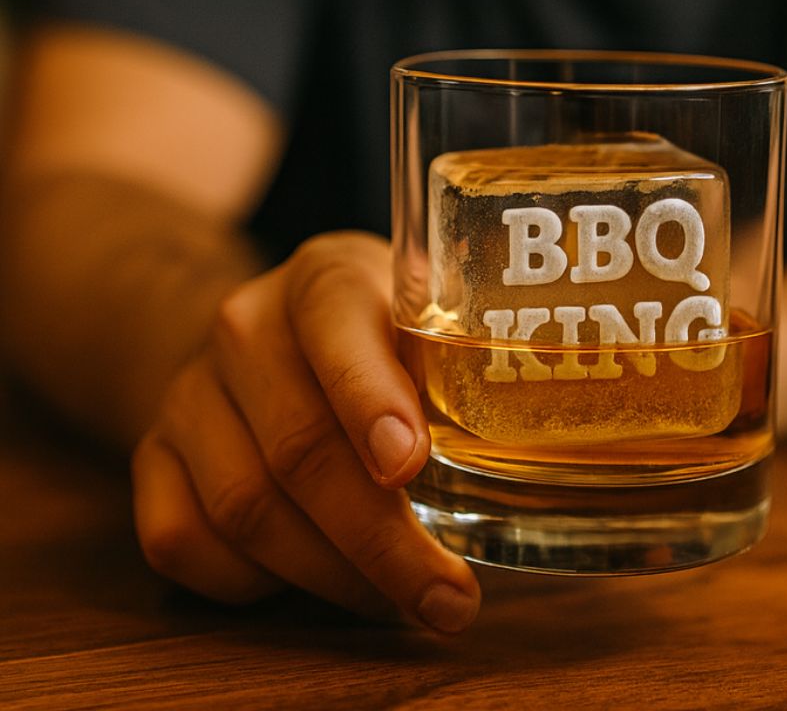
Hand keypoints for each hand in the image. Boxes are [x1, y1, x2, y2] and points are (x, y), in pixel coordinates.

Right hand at [130, 231, 479, 632]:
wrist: (259, 333)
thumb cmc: (372, 331)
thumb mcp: (418, 310)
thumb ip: (458, 351)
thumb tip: (544, 429)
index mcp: (324, 277)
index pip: (339, 326)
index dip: (371, 400)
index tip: (410, 468)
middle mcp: (245, 327)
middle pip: (300, 446)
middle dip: (380, 540)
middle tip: (448, 597)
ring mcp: (189, 393)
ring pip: (245, 507)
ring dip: (332, 576)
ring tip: (402, 601)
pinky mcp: (150, 456)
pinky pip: (184, 541)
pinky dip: (254, 583)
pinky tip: (315, 583)